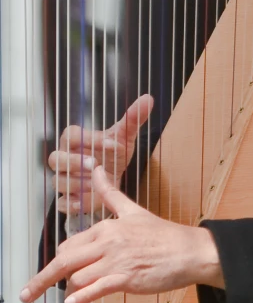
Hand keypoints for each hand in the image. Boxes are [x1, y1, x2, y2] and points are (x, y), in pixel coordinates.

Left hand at [21, 166, 223, 302]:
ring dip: (72, 290)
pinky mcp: (127, 279)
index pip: (68, 246)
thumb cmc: (162, 234)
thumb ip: (110, 193)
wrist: (189, 251)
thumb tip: (97, 168)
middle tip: (27, 294)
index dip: (59, 261)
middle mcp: (108, 242)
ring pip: (78, 278)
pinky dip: (81, 298)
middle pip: (64, 260)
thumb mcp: (133, 210)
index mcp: (107, 227)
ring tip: (75, 297)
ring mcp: (117, 261)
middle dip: (43, 279)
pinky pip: (96, 289)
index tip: (48, 274)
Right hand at [49, 95, 153, 214]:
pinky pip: (61, 203)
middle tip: (95, 165)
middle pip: (55, 159)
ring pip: (58, 181)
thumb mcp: (124, 137)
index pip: (70, 135)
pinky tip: (87, 201)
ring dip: (77, 184)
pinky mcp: (67, 199)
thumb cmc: (113, 154)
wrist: (113, 177)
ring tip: (97, 185)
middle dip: (73, 163)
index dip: (87, 139)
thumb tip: (148, 99)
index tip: (109, 143)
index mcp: (75, 140)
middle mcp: (65, 159)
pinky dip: (73, 204)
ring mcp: (64, 179)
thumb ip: (133, 118)